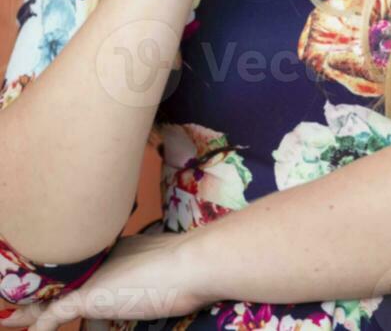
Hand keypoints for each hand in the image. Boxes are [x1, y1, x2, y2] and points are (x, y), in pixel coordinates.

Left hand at [0, 231, 200, 330]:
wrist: (189, 264)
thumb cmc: (185, 271)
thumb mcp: (162, 269)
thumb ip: (148, 270)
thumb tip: (163, 281)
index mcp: (116, 251)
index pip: (84, 266)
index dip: (66, 276)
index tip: (54, 283)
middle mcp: (99, 259)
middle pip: (61, 277)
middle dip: (39, 289)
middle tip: (17, 303)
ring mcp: (93, 276)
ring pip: (49, 293)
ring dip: (28, 308)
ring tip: (8, 316)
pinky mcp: (88, 296)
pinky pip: (54, 315)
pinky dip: (41, 325)